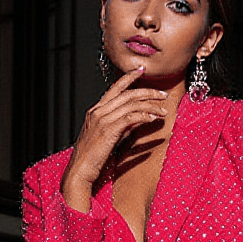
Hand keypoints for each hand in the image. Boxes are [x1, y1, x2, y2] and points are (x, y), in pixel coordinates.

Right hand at [61, 69, 168, 210]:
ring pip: (131, 104)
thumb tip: (136, 120)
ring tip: (163, 110)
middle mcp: (98, 111)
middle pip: (127, 94)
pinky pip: (130, 117)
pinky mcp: (108, 130)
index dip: (129, 77)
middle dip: (147, 92)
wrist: (80, 171)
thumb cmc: (91, 158)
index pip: (115, 88)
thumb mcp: (106, 137)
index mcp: (96, 111)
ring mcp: (102, 120)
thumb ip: (120, 126)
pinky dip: (143, 116)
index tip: (141, 71)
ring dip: (150, 106)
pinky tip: (153, 119)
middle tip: (162, 94)